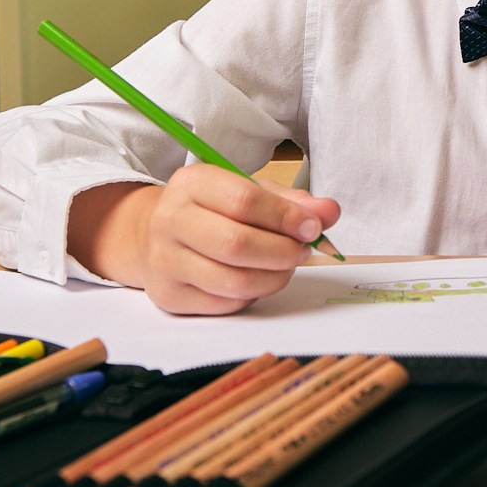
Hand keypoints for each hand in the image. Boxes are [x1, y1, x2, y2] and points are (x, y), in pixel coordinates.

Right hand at [139, 165, 339, 314]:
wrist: (158, 236)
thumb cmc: (213, 210)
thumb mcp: (249, 191)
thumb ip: (291, 201)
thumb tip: (329, 212)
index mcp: (192, 184)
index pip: (244, 200)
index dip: (285, 217)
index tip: (313, 227)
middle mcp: (171, 220)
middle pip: (237, 244)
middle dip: (282, 252)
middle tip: (302, 251)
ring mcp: (165, 261)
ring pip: (234, 281)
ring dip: (274, 277)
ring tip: (285, 266)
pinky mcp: (169, 295)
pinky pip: (225, 303)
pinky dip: (253, 294)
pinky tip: (257, 279)